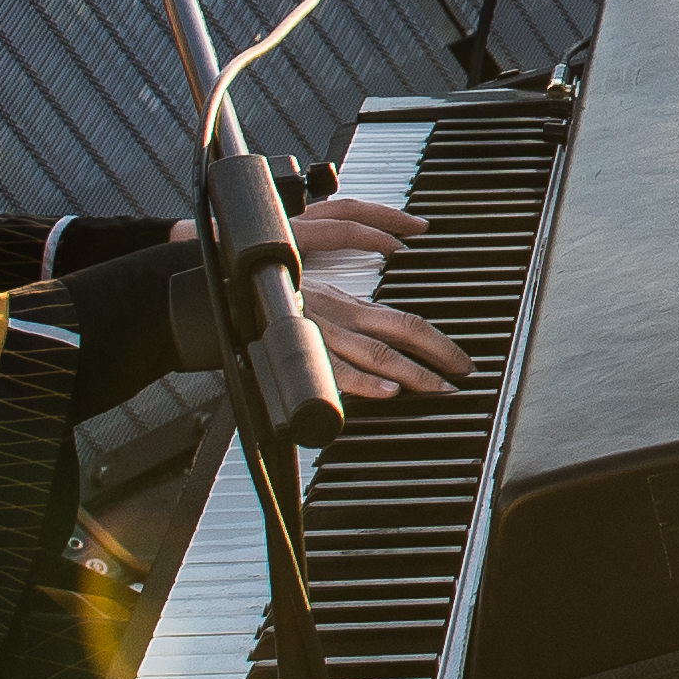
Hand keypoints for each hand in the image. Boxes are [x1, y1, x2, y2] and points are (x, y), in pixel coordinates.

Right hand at [181, 200, 467, 402]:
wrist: (217, 287)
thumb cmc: (266, 297)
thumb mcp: (315, 304)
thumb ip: (346, 324)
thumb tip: (379, 357)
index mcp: (345, 303)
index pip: (402, 320)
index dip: (435, 341)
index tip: (459, 362)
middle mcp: (337, 312)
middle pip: (401, 329)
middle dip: (437, 354)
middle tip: (461, 374)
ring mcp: (318, 329)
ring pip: (374, 349)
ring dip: (410, 372)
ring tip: (437, 388)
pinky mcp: (295, 344)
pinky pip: (333, 369)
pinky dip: (363, 381)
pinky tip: (385, 391)